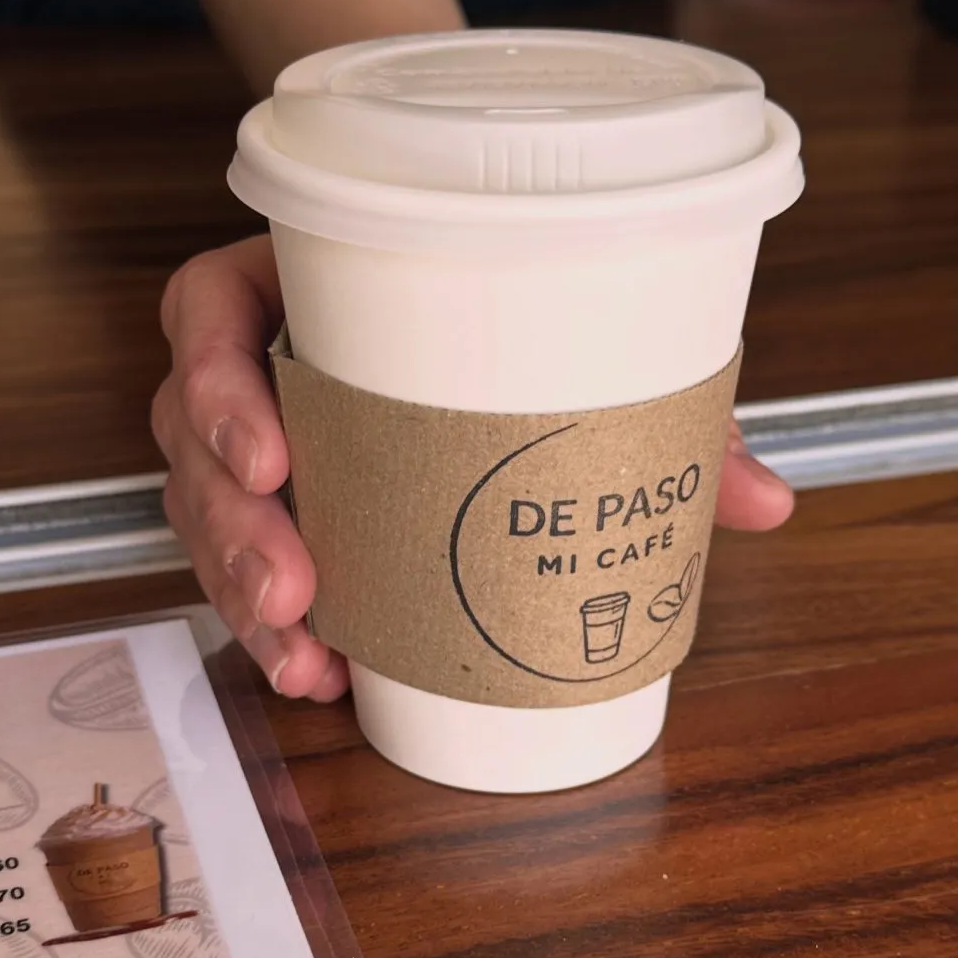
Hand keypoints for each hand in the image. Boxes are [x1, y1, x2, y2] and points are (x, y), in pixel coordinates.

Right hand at [154, 236, 797, 699]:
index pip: (208, 308)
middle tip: (291, 587)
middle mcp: (265, 360)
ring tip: (304, 652)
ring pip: (205, 514)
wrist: (506, 331)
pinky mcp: (275, 511)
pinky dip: (275, 630)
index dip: (214, 379)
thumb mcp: (586, 349)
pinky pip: (242, 569)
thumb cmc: (524, 318)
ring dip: (242, 589)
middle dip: (232, 525)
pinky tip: (319, 673)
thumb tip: (765, 502)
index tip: (268, 455)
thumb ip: (668, 416)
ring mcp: (259, 441)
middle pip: (192, 435)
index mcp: (303, 284)